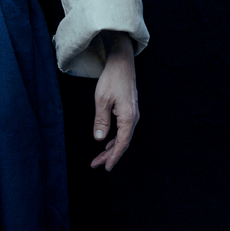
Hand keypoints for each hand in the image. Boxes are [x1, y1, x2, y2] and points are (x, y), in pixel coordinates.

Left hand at [90, 33, 138, 171]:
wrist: (122, 63)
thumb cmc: (112, 79)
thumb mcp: (102, 100)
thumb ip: (101, 120)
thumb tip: (99, 139)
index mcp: (128, 117)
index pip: (122, 143)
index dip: (113, 157)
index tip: (105, 167)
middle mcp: (134, 118)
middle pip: (123, 143)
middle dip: (109, 155)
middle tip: (96, 165)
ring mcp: (133, 114)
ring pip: (123, 137)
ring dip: (111, 148)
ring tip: (98, 158)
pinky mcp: (129, 111)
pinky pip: (123, 130)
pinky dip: (115, 139)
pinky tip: (107, 143)